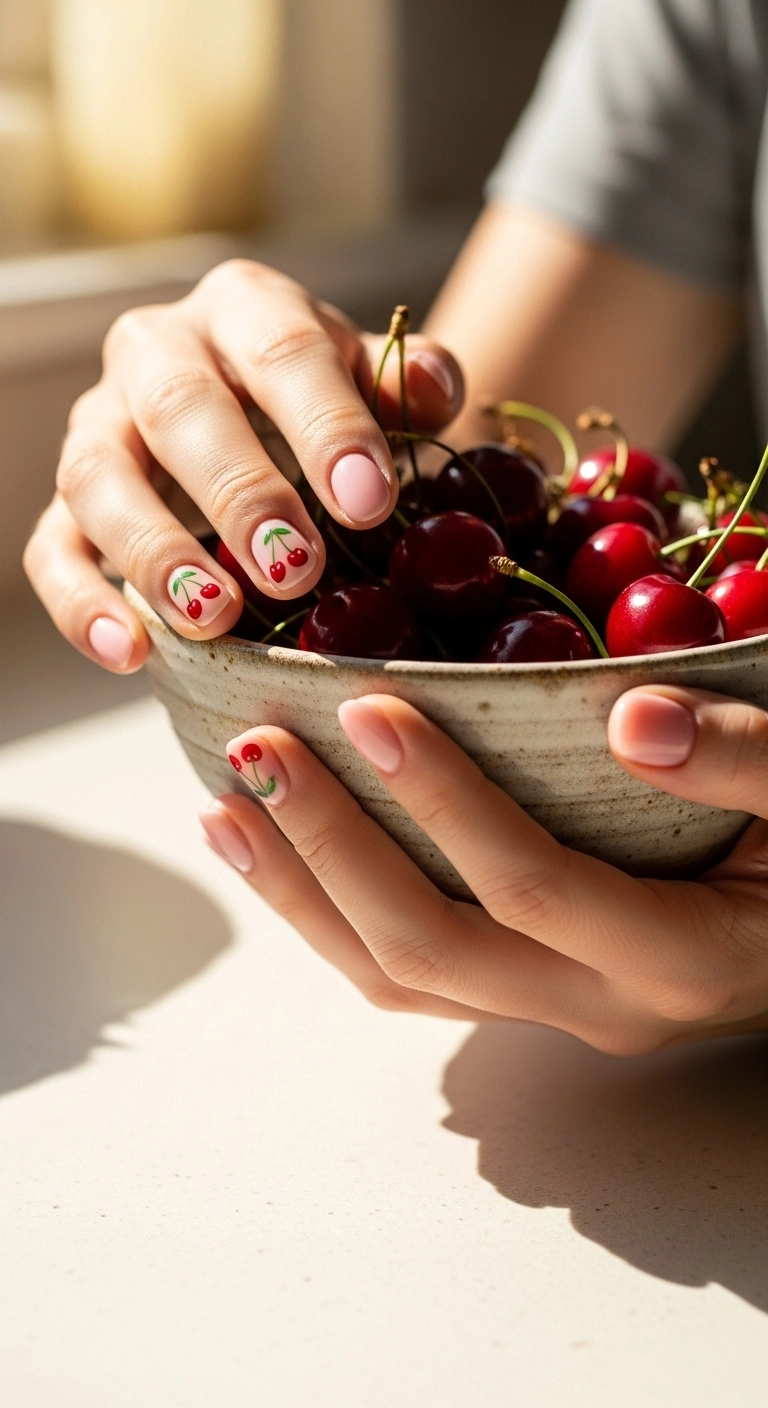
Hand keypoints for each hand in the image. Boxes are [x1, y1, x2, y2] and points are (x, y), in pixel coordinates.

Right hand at [24, 261, 462, 671]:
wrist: (259, 417)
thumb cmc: (325, 405)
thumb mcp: (377, 384)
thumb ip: (410, 385)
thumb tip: (429, 391)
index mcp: (245, 309)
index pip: (282, 350)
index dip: (326, 425)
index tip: (367, 504)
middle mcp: (158, 353)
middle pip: (179, 407)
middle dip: (238, 492)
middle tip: (296, 567)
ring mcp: (101, 427)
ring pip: (97, 477)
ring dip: (154, 550)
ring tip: (214, 615)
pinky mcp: (68, 503)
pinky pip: (51, 549)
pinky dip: (81, 602)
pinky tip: (127, 652)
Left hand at [200, 685, 767, 1050]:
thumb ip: (747, 759)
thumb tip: (631, 718)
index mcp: (679, 956)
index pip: (535, 887)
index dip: (445, 804)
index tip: (368, 710)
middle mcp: (604, 1005)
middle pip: (434, 951)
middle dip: (331, 852)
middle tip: (258, 755)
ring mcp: (559, 1012)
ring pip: (403, 982)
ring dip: (305, 897)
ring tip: (228, 812)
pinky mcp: (530, 995)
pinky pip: (413, 976)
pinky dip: (332, 914)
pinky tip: (284, 852)